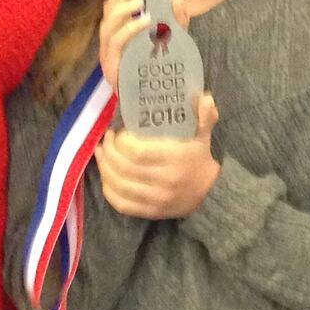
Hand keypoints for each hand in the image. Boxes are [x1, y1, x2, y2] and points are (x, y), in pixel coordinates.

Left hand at [94, 92, 220, 219]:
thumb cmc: (199, 158)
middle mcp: (165, 181)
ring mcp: (157, 199)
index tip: (117, 132)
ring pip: (120, 186)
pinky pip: (122, 204)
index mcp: (176, 159)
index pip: (138, 152)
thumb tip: (204, 97)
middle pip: (125, 168)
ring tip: (100, 154)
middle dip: (109, 152)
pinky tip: (106, 177)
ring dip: (104, 169)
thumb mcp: (203, 134)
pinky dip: (109, 191)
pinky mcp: (150, 212)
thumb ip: (204, 115)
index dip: (121, 143)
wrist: (209, 192)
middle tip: (105, 140)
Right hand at [99, 0, 188, 91]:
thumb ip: (177, 20)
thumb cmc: (163, 71)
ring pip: (107, 25)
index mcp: (121, 32)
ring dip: (124, 9)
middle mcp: (111, 42)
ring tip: (142, 1)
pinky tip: (145, 21)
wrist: (160, 106)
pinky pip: (115, 43)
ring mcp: (109, 55)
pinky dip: (129, 28)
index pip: (114, 4)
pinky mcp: (112, 68)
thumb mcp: (174, 41)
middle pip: (107, 10)